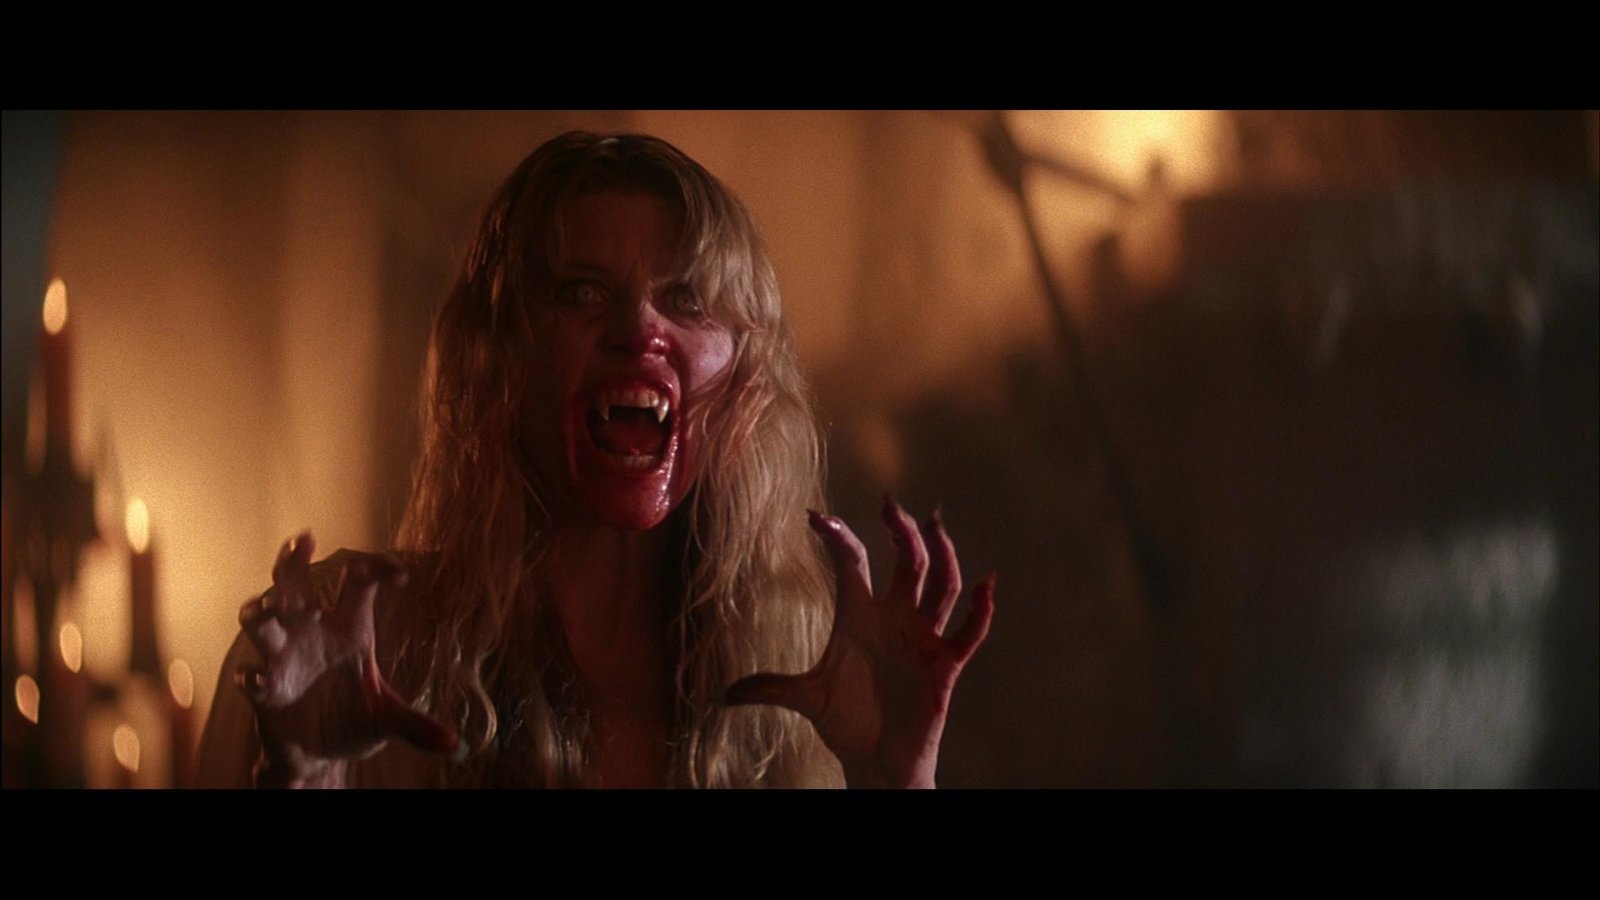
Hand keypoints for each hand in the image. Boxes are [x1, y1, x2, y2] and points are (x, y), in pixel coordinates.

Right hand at [235, 533, 459, 786]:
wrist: (318, 754)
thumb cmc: (352, 719)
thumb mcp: (387, 717)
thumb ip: (415, 725)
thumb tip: (454, 743)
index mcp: (348, 627)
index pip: (358, 583)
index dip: (376, 569)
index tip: (401, 576)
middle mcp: (311, 633)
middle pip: (295, 585)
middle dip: (293, 562)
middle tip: (302, 543)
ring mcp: (284, 659)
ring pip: (263, 621)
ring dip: (263, 609)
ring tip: (270, 604)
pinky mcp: (266, 691)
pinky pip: (253, 675)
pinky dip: (254, 675)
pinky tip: (259, 676)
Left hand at [727, 498, 995, 787]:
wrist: (874, 760)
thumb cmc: (846, 722)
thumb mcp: (805, 697)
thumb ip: (770, 687)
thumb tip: (724, 694)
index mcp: (859, 615)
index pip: (853, 563)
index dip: (838, 537)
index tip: (815, 515)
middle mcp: (894, 618)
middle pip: (906, 562)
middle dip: (902, 531)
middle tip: (891, 503)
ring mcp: (922, 638)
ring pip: (941, 585)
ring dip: (942, 554)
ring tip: (936, 524)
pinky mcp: (943, 665)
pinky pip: (968, 632)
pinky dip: (981, 609)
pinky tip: (987, 583)